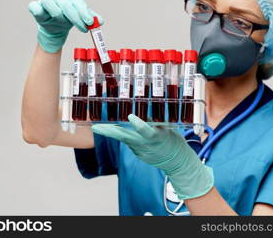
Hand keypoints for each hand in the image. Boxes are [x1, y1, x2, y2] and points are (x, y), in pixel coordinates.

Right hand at [28, 0, 103, 52]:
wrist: (55, 26)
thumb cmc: (68, 17)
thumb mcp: (82, 16)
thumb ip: (91, 18)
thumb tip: (100, 21)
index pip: (77, 0)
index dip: (84, 12)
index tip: (89, 22)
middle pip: (67, 6)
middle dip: (77, 19)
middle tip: (84, 29)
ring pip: (56, 11)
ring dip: (62, 20)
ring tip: (64, 23)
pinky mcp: (35, 6)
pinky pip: (36, 9)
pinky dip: (40, 12)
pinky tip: (45, 16)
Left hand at [91, 114, 213, 199]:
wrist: (177, 162)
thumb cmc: (174, 142)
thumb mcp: (168, 129)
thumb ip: (156, 121)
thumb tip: (144, 110)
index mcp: (156, 137)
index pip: (146, 130)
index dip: (138, 124)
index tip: (131, 117)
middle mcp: (146, 145)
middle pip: (125, 137)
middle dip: (109, 132)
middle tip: (95, 127)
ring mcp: (140, 151)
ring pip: (124, 140)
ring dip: (111, 133)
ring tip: (98, 127)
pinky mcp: (138, 154)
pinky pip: (129, 143)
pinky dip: (122, 137)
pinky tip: (114, 131)